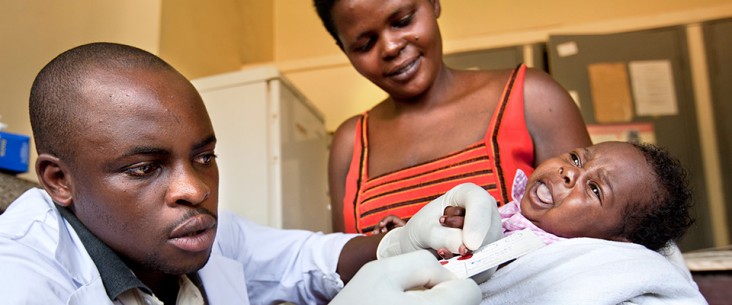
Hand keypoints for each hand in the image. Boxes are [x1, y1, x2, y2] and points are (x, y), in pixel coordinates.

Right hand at [329, 250, 481, 304]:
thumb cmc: (355, 304)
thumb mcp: (383, 271)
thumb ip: (422, 262)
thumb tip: (447, 271)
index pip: (471, 291)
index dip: (451, 280)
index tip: (426, 282)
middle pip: (463, 304)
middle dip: (441, 294)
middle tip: (408, 296)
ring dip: (432, 304)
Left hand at [376, 183, 501, 258]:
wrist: (420, 246)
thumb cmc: (422, 230)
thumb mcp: (424, 230)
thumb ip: (442, 236)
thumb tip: (465, 248)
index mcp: (469, 194)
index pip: (480, 202)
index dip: (477, 222)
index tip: (470, 244)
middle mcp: (487, 212)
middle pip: (488, 230)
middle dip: (464, 242)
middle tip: (440, 241)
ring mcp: (493, 234)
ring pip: (488, 250)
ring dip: (463, 257)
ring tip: (443, 247)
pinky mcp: (491, 256)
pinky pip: (484, 266)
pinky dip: (466, 268)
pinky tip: (451, 260)